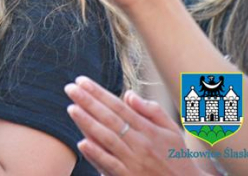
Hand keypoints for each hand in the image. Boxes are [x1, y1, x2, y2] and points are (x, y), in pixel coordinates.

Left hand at [65, 76, 203, 175]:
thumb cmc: (177, 158)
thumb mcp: (171, 130)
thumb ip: (151, 110)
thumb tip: (128, 94)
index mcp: (148, 129)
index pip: (118, 106)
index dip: (99, 93)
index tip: (81, 81)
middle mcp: (140, 143)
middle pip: (110, 119)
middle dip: (88, 102)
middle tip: (70, 88)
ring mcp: (134, 161)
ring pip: (107, 139)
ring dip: (88, 123)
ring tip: (71, 108)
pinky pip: (110, 165)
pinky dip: (96, 154)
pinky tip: (82, 143)